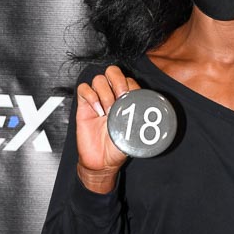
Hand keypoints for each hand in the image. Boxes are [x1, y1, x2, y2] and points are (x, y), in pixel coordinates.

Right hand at [76, 65, 139, 191]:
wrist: (102, 161)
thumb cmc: (119, 148)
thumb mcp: (135, 133)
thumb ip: (139, 121)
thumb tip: (149, 113)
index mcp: (126, 100)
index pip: (129, 80)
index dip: (130, 86)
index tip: (132, 100)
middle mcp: (112, 97)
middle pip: (113, 72)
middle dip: (118, 82)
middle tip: (120, 98)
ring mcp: (97, 100)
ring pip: (99, 79)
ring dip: (104, 92)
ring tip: (108, 110)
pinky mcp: (84, 106)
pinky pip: (84, 88)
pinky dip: (90, 96)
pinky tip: (97, 110)